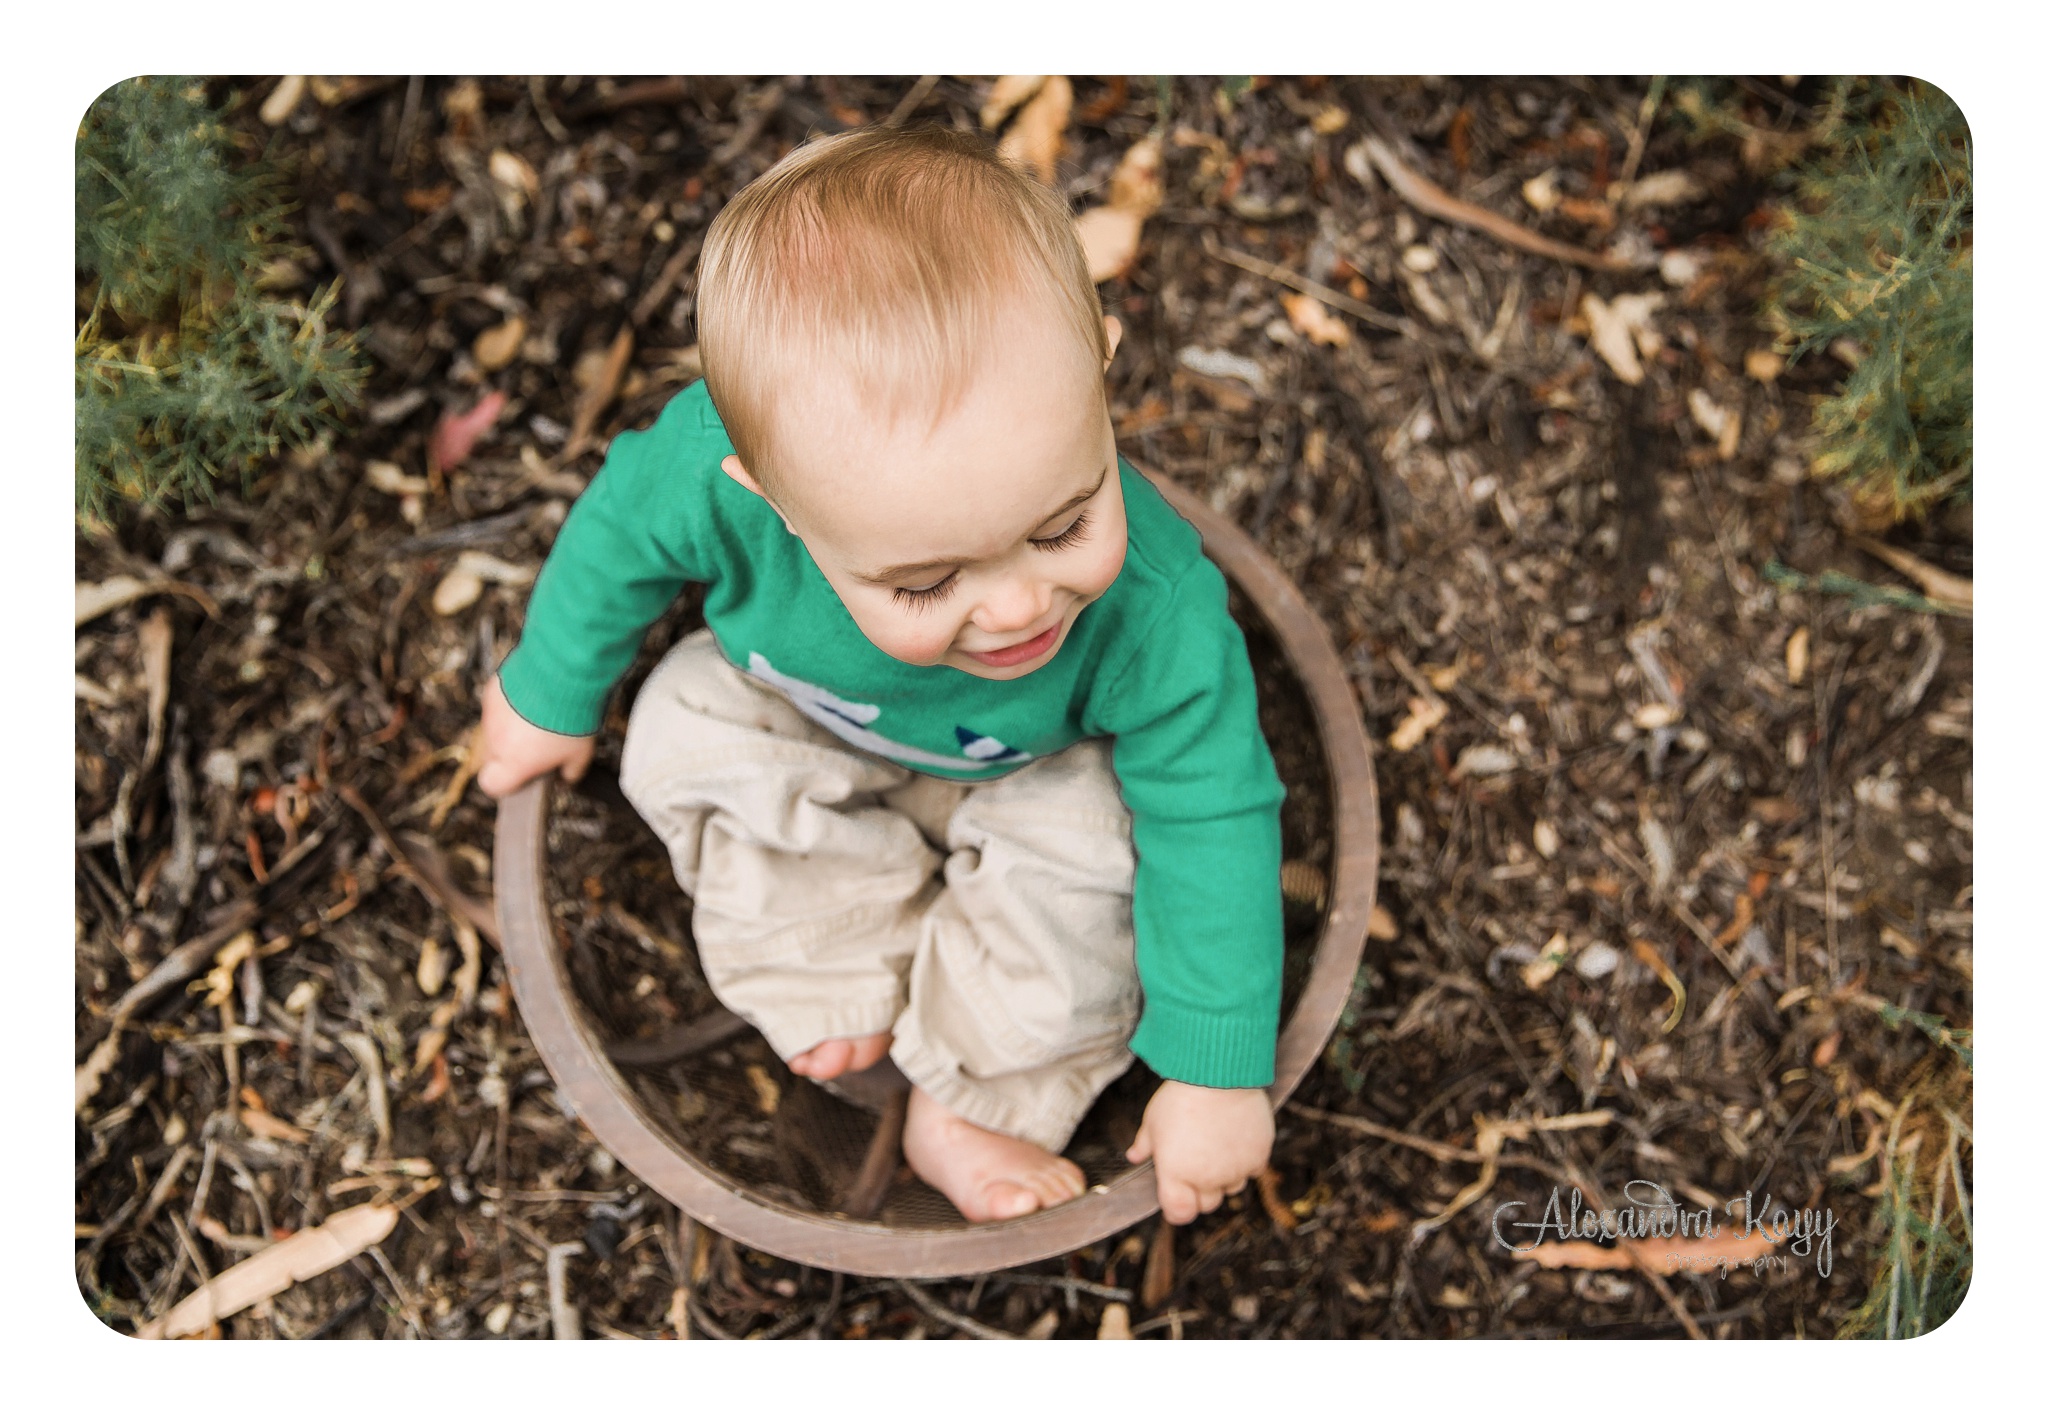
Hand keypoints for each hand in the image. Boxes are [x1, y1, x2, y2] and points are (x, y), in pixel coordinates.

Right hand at [475, 674, 594, 797]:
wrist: (562, 674)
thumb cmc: (571, 718)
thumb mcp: (581, 753)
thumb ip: (571, 772)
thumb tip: (567, 778)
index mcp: (513, 762)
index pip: (491, 785)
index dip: (503, 784)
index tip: (519, 778)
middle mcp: (495, 741)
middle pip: (492, 757)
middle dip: (509, 755)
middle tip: (534, 746)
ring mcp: (491, 715)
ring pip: (493, 729)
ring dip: (509, 728)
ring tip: (537, 718)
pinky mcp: (491, 692)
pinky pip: (497, 705)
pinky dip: (509, 706)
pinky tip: (530, 699)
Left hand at [1126, 1080, 1273, 1224]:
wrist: (1219, 1073)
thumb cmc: (1180, 1095)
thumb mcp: (1152, 1119)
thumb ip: (1144, 1144)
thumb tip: (1133, 1156)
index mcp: (1175, 1174)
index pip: (1179, 1214)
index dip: (1178, 1208)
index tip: (1178, 1195)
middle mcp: (1206, 1179)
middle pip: (1207, 1204)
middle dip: (1202, 1191)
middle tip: (1198, 1164)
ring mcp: (1234, 1170)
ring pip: (1232, 1188)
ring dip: (1225, 1176)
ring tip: (1218, 1147)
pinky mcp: (1258, 1157)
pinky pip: (1253, 1170)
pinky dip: (1246, 1160)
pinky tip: (1237, 1138)